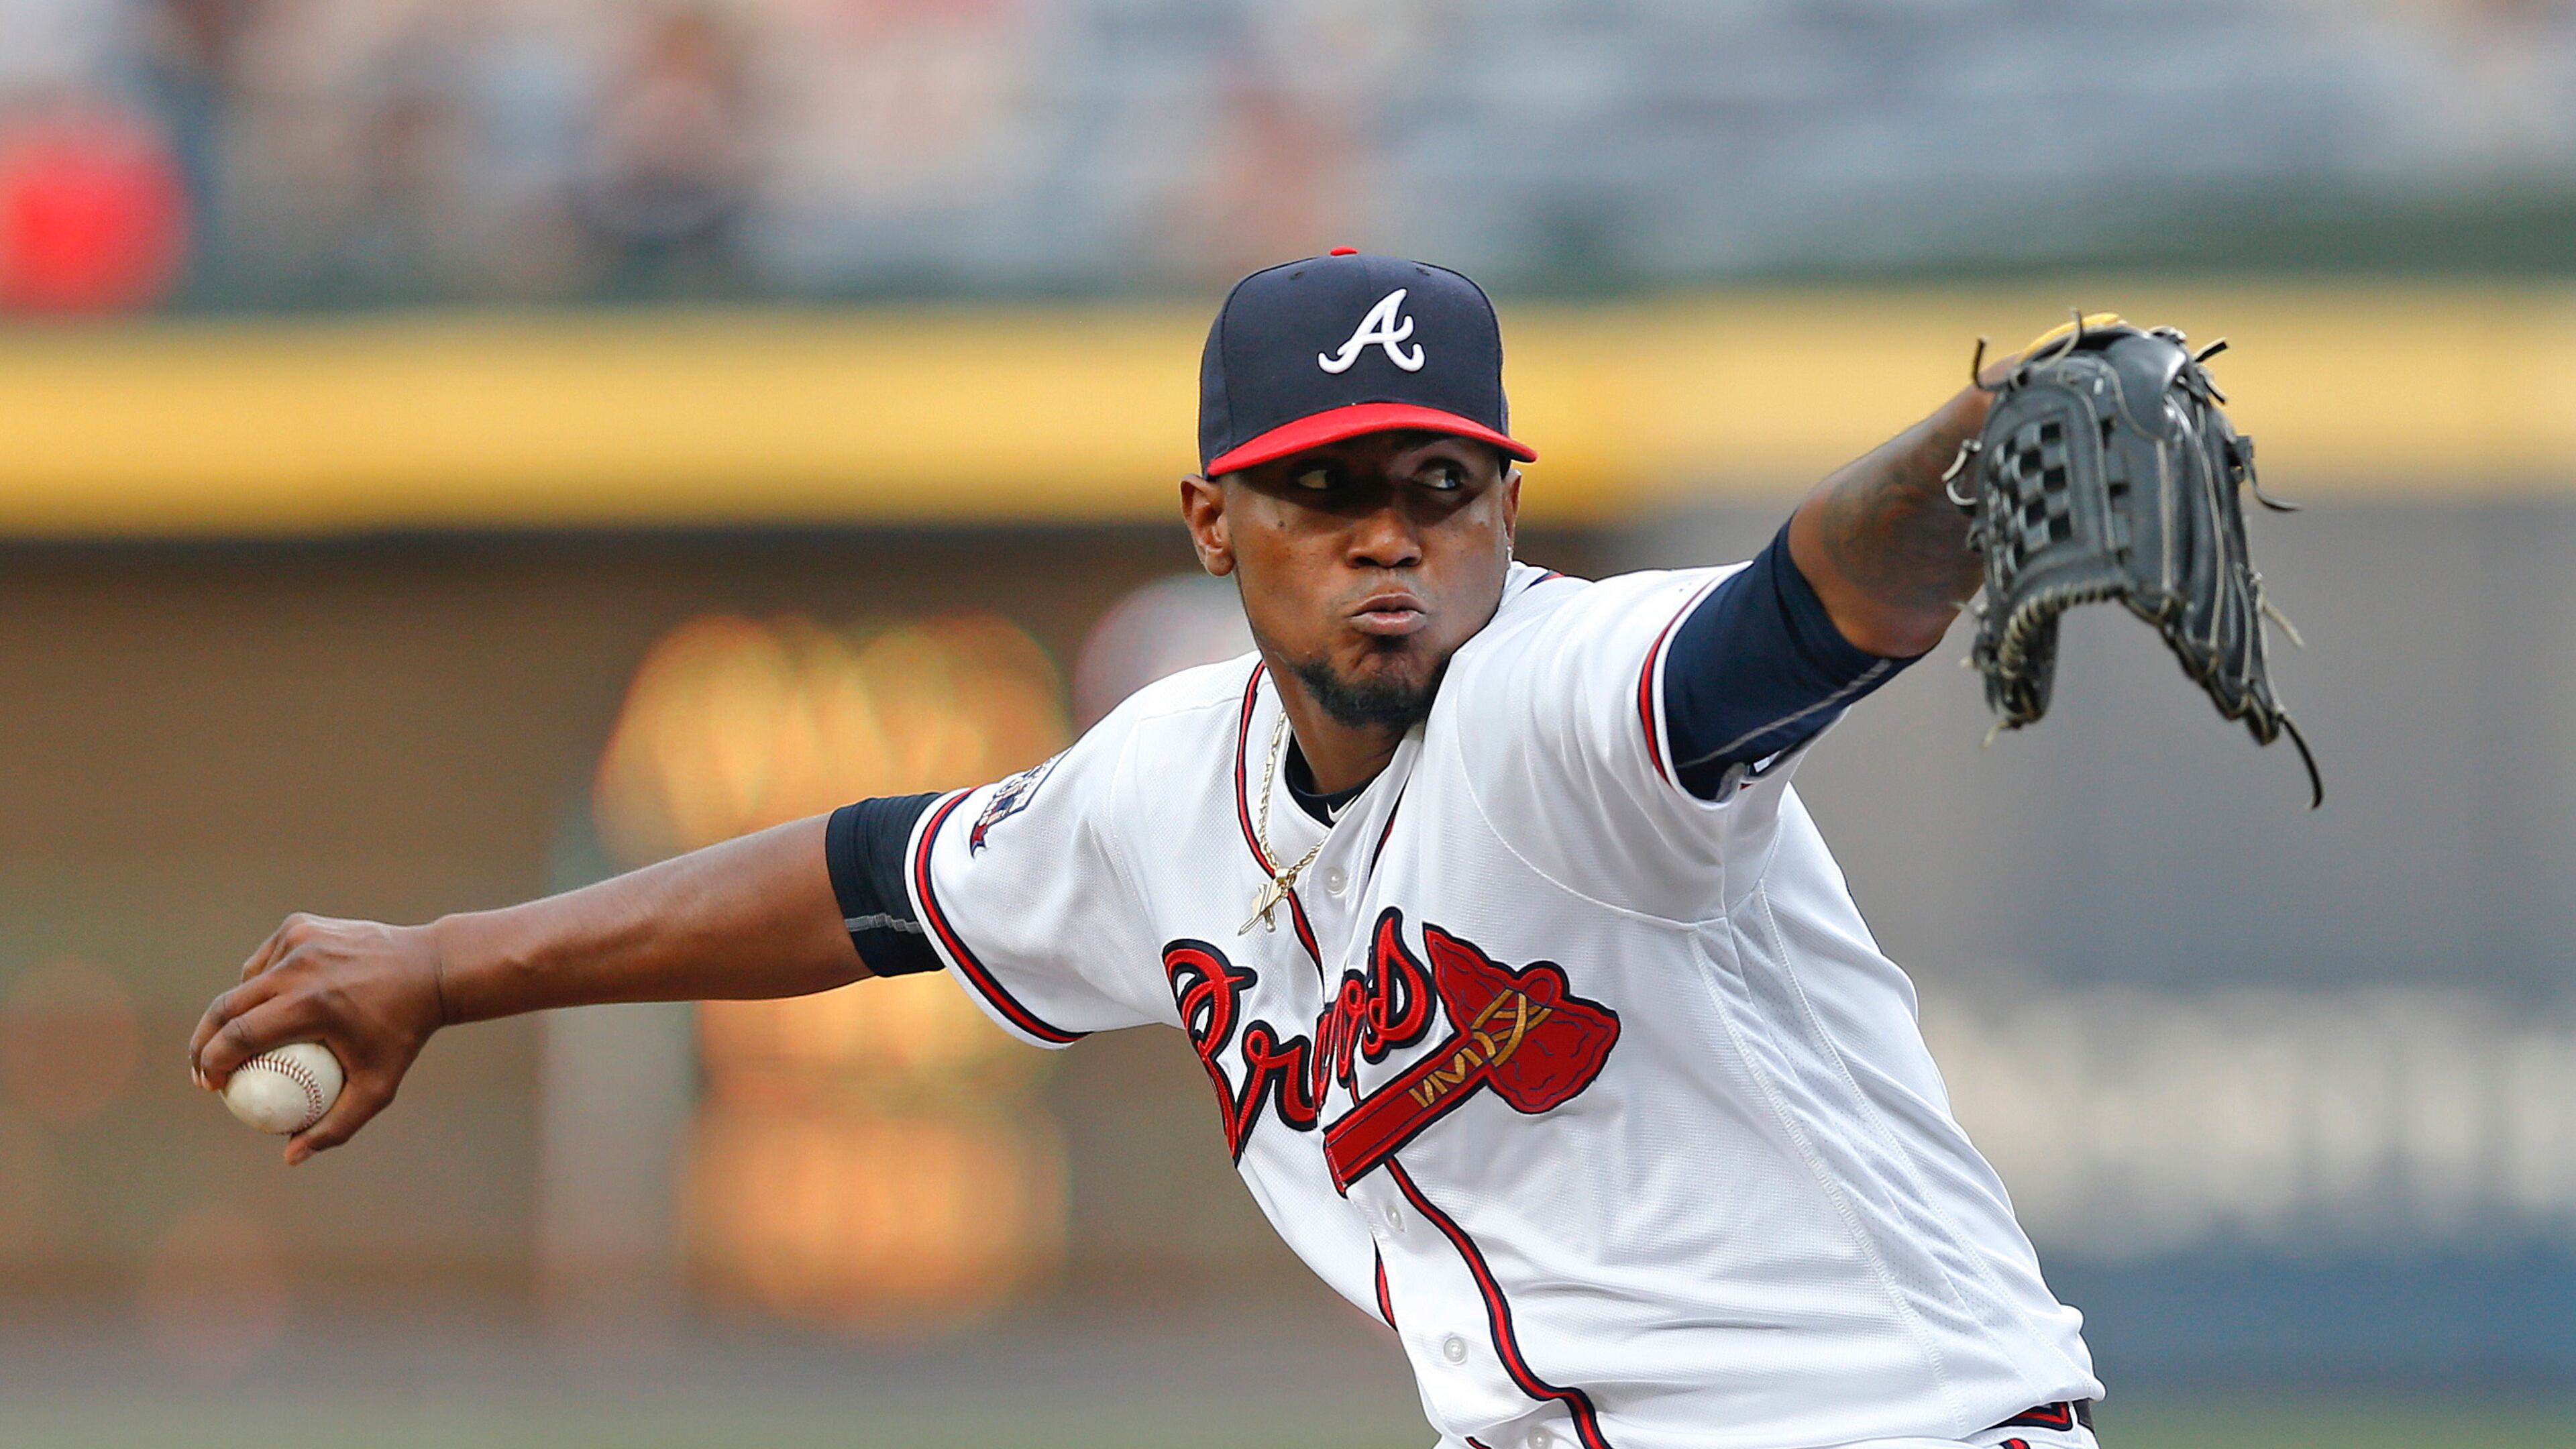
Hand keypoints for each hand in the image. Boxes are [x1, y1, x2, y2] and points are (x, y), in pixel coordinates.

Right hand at [189, 914, 447, 1164]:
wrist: (431, 969)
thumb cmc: (404, 1034)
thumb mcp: (379, 1086)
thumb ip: (336, 1126)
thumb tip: (290, 1156)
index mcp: (312, 1004)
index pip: (238, 1037)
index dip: (211, 1063)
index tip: (210, 1086)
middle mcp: (299, 967)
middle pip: (226, 1007)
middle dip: (202, 1041)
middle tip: (203, 1068)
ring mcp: (299, 940)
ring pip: (244, 981)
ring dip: (230, 1012)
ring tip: (230, 1042)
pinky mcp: (301, 924)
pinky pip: (267, 961)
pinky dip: (259, 983)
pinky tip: (262, 1008)